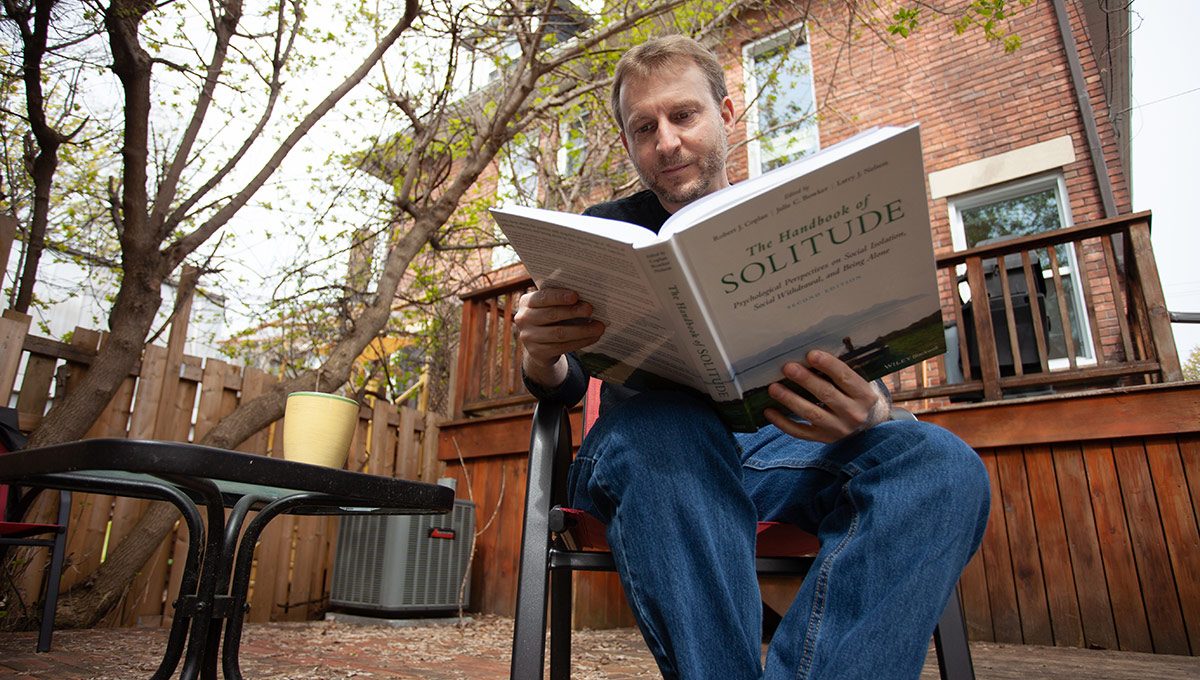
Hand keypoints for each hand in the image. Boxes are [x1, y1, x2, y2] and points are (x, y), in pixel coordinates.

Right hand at [513, 288, 604, 387]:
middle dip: (573, 312)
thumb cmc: (550, 318)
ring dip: (582, 330)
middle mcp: (524, 319)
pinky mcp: (537, 352)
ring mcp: (528, 337)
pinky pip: (562, 347)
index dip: (559, 296)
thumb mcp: (549, 306)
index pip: (543, 297)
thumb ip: (561, 301)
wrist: (539, 344)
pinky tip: (593, 338)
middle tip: (590, 309)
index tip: (576, 296)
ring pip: (559, 334)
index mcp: (526, 302)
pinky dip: (580, 342)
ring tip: (599, 327)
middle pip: (552, 315)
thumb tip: (587, 298)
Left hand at [763, 350, 890, 443]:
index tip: (811, 354)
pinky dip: (783, 422)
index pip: (845, 377)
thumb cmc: (853, 394)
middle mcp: (854, 414)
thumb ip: (838, 371)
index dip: (828, 365)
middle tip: (787, 367)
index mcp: (864, 395)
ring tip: (773, 388)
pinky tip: (769, 411)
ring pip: (812, 414)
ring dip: (791, 400)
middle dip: (805, 380)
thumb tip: (807, 354)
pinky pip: (800, 432)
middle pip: (826, 394)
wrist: (866, 423)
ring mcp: (838, 429)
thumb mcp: (855, 382)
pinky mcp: (824, 438)